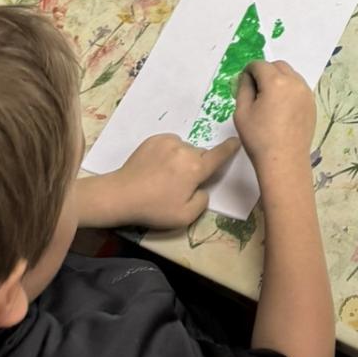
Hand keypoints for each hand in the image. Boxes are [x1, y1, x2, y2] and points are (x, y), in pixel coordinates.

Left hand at [79, 133, 241, 229]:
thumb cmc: (154, 208)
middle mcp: (186, 150)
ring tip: (165, 176)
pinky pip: (170, 144)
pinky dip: (168, 153)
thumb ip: (203, 201)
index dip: (230, 148)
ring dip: (182, 159)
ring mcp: (169, 142)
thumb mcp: (185, 217)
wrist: (120, 195)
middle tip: (182, 182)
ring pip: (185, 149)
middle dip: (197, 165)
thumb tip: (201, 188)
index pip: (220, 155)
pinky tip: (156, 166)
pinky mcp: (155, 139)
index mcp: (196, 168)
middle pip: (201, 154)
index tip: (236, 141)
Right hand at [233, 59, 315, 184]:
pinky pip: (299, 88)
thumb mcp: (242, 112)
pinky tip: (281, 108)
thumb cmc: (259, 138)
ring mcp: (306, 93)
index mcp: (276, 82)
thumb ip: (243, 88)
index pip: (260, 65)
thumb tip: (247, 77)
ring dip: (278, 79)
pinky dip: (289, 90)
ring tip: (269, 99)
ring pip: (291, 75)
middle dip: (265, 72)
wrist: (284, 160)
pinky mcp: (312, 104)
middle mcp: (295, 82)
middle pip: (278, 66)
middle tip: (255, 90)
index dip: (249, 71)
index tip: (243, 82)